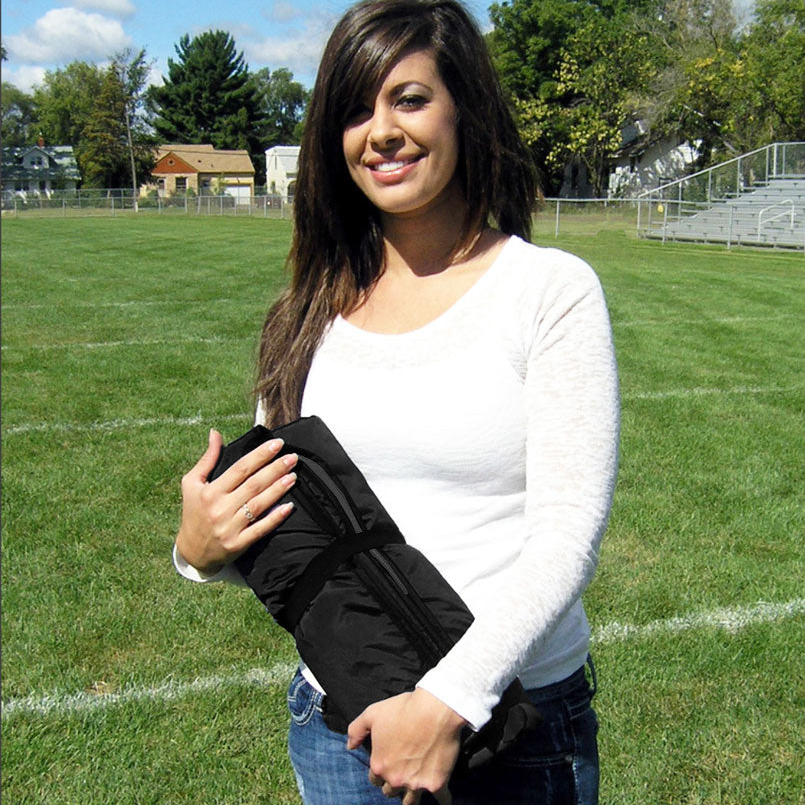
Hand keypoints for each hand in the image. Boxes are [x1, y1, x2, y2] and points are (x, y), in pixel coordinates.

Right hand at [175, 428, 297, 574]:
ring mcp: (230, 527)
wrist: (191, 550)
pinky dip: (275, 518)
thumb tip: (215, 433)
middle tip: (292, 457)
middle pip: (253, 485)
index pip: (240, 469)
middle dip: (275, 469)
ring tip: (293, 476)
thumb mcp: (192, 483)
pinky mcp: (238, 544)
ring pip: (258, 505)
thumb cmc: (194, 512)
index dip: (260, 455)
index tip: (277, 444)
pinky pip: (260, 529)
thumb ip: (207, 459)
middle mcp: (220, 508)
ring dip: (278, 489)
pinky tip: (289, 506)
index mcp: (210, 492)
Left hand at [347, 689, 465, 804]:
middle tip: (401, 772)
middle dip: (394, 783)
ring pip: (411, 802)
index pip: (374, 779)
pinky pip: (442, 801)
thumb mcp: (372, 713)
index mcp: (379, 765)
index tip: (387, 763)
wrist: (434, 709)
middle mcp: (396, 779)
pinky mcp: (437, 783)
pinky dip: (443, 800)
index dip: (380, 770)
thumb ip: (356, 730)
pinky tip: (443, 797)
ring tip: (415, 788)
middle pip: (391, 792)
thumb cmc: (403, 709)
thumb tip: (349, 746)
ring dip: (411, 796)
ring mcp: (417, 783)